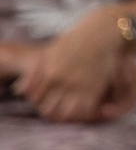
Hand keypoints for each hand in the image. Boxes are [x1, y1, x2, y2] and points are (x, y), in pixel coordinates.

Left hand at [16, 13, 134, 122]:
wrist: (103, 33)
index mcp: (49, 71)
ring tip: (70, 110)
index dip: (38, 103)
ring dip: (67, 116)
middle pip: (48, 110)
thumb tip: (19, 91)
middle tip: (57, 108)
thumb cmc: (76, 42)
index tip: (46, 101)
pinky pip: (85, 111)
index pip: (35, 99)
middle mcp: (62, 80)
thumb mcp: (51, 53)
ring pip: (66, 115)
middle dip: (51, 111)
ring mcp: (79, 85)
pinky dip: (83, 114)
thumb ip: (35, 72)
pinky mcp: (95, 88)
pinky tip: (84, 108)